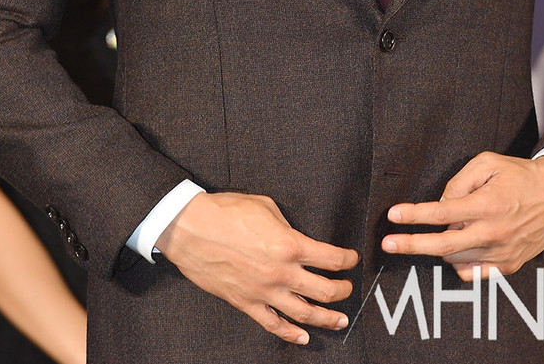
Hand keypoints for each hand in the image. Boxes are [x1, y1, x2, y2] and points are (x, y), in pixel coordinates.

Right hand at [156, 191, 358, 344]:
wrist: (190, 228)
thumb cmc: (226, 212)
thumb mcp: (266, 206)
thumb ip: (287, 225)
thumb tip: (296, 236)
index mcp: (289, 245)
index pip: (330, 258)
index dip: (347, 260)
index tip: (352, 259)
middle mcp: (281, 272)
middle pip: (324, 290)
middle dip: (342, 290)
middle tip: (348, 289)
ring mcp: (263, 292)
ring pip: (304, 313)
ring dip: (326, 318)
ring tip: (339, 320)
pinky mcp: (245, 303)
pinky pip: (272, 324)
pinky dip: (290, 334)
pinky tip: (303, 337)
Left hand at [381, 152, 543, 279]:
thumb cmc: (522, 175)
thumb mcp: (488, 162)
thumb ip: (460, 181)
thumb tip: (441, 203)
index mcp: (487, 204)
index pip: (441, 213)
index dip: (414, 216)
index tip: (393, 216)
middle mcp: (493, 232)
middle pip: (443, 245)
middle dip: (411, 245)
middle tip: (388, 243)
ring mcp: (501, 252)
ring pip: (456, 259)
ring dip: (440, 247)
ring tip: (439, 231)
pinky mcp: (509, 264)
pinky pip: (474, 272)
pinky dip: (460, 263)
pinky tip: (458, 249)